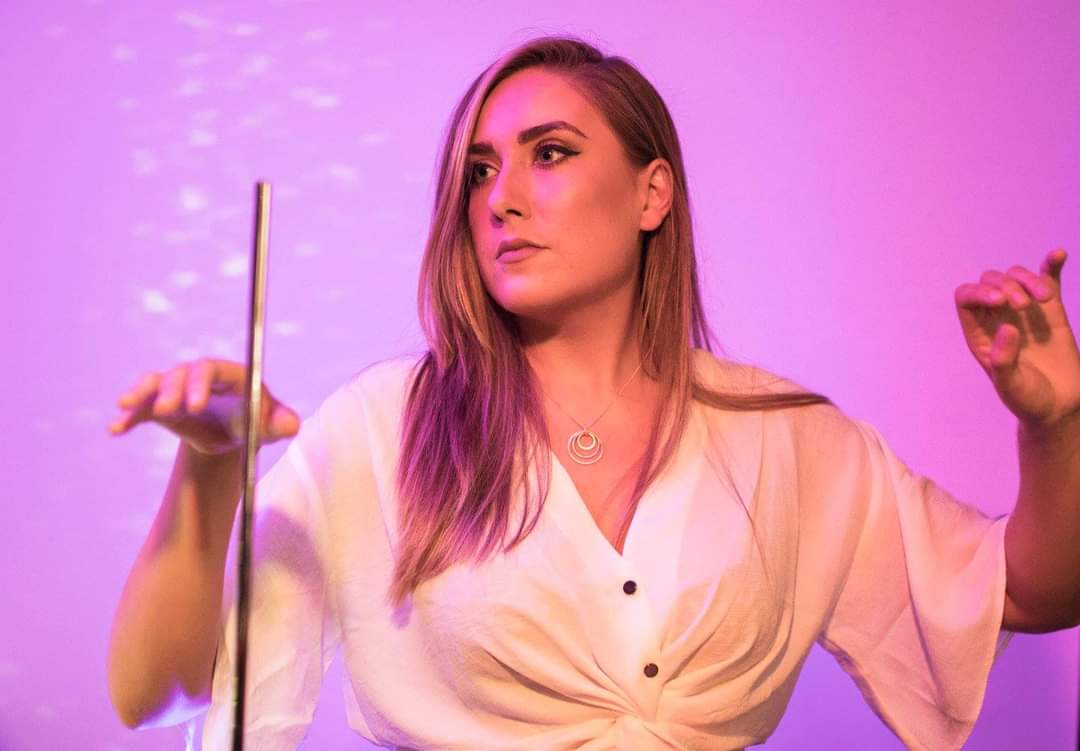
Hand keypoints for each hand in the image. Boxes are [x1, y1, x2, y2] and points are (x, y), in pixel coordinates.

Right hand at [108, 358, 299, 454]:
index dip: (200, 383)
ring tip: (126, 406)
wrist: (233, 434)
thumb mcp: (271, 425)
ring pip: (156, 383)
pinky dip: (129, 417)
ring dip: (142, 394)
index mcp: (228, 374)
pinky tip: (115, 430)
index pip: (211, 370)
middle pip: (180, 374)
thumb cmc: (257, 422)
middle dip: (172, 391)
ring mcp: (177, 389)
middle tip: (168, 411)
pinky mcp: (160, 407)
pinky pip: (141, 408)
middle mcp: (198, 375)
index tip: (195, 405)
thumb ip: (281, 423)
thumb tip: (291, 426)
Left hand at [955, 248, 1079, 428]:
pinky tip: (1058, 254)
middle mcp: (997, 318)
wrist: (1059, 406)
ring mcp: (1023, 311)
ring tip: (1044, 298)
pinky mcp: (1050, 310)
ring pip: (1016, 276)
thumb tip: (1006, 327)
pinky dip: (1051, 265)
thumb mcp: (1010, 386)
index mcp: (978, 333)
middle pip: (990, 281)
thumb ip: (1004, 360)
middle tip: (1023, 306)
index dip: (977, 291)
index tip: (1000, 300)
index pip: (965, 298)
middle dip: (1005, 285)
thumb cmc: (1028, 400)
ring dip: (1028, 279)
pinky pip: (1048, 280)